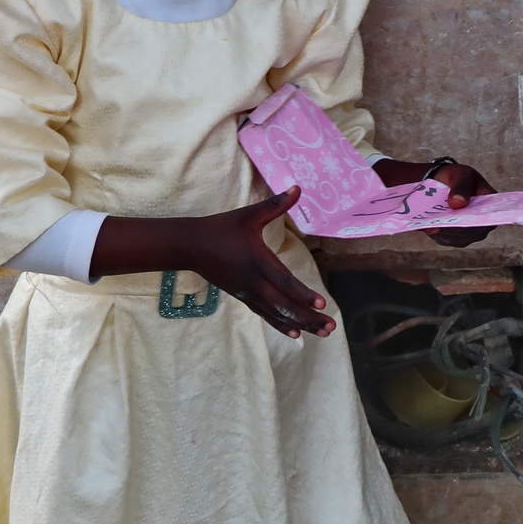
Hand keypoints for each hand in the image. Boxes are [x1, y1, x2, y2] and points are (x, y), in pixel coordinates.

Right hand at [89, 187, 334, 338]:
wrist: (191, 246)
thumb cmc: (221, 228)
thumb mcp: (248, 215)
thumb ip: (275, 204)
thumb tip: (298, 188)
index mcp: (257, 260)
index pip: (284, 281)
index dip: (303, 294)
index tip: (322, 304)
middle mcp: (254, 281)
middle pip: (285, 305)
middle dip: (309, 317)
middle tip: (331, 327)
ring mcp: (247, 292)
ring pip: (277, 314)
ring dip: (301, 325)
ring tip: (322, 333)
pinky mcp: (243, 297)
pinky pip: (265, 315)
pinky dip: (281, 325)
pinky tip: (296, 335)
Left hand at [372, 156, 497, 247]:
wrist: (441, 183)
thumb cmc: (457, 177)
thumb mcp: (462, 175)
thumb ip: (461, 187)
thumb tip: (458, 203)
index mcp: (490, 208)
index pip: (486, 219)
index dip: (476, 222)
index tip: (462, 219)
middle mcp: (480, 225)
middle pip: (470, 232)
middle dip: (455, 229)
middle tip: (440, 225)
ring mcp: (466, 234)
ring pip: (455, 238)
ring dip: (443, 232)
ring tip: (430, 225)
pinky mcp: (450, 237)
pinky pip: (443, 238)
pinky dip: (435, 232)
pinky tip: (426, 226)